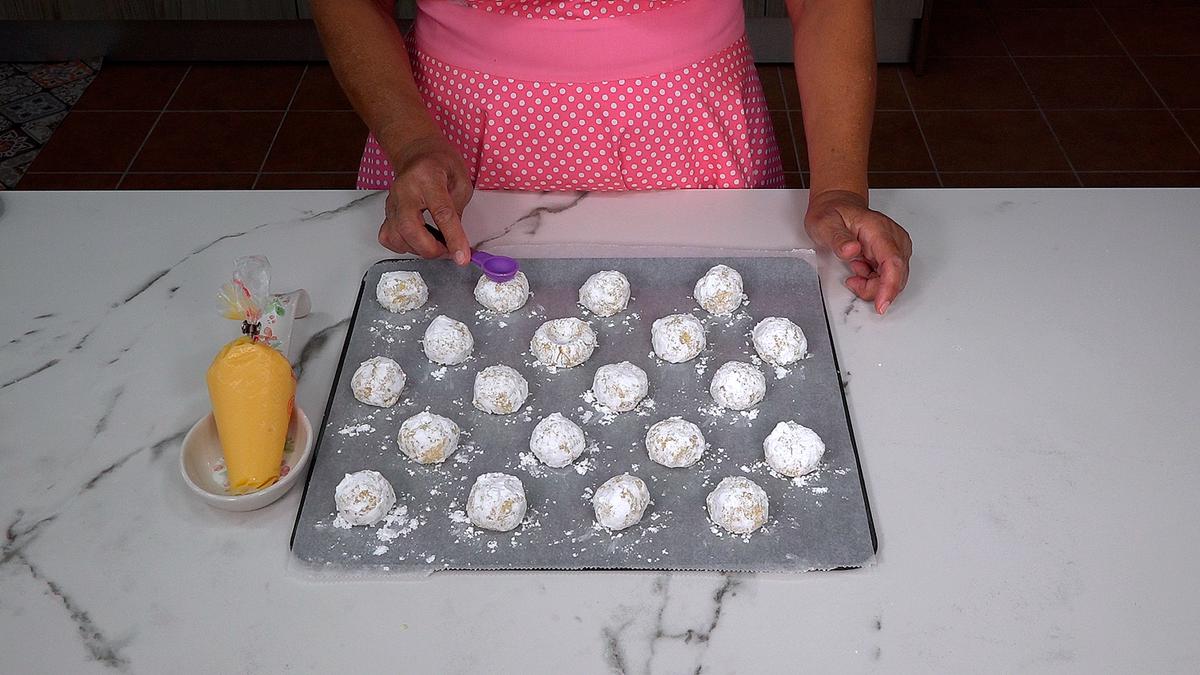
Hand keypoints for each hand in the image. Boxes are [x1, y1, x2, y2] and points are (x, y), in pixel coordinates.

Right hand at [378, 134, 473, 263]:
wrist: (417, 153)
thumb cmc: (440, 163)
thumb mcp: (461, 181)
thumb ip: (459, 211)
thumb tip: (457, 241)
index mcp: (428, 178)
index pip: (441, 213)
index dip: (453, 238)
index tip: (462, 257)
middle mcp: (405, 190)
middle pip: (410, 228)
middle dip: (431, 249)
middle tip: (448, 251)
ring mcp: (392, 202)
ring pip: (397, 237)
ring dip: (420, 249)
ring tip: (436, 244)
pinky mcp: (386, 212)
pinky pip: (389, 238)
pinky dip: (405, 246)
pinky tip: (418, 240)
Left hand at [804, 190, 911, 314]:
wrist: (837, 205)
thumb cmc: (832, 213)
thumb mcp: (826, 224)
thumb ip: (838, 239)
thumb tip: (851, 250)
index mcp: (879, 230)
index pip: (893, 262)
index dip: (889, 286)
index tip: (881, 304)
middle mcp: (893, 238)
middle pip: (896, 275)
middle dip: (875, 289)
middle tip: (853, 282)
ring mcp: (895, 247)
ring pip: (894, 279)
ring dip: (873, 284)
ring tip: (854, 270)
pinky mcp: (892, 254)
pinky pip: (889, 277)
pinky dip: (873, 281)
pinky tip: (860, 270)